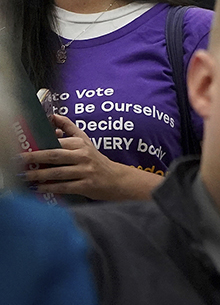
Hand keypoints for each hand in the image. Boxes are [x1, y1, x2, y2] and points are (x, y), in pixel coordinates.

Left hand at [24, 113, 160, 200]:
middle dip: (35, 158)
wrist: (115, 179)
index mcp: (81, 144)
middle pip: (55, 155)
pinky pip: (64, 187)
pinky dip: (49, 188)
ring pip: (58, 173)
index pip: (59, 142)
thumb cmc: (96, 159)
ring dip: (39, 175)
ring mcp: (85, 171)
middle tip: (19, 160)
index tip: (25, 147)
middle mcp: (83, 156)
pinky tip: (38, 188)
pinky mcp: (86, 186)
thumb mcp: (85, 141)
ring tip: (24, 176)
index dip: (41, 145)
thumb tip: (53, 116)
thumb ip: (69, 128)